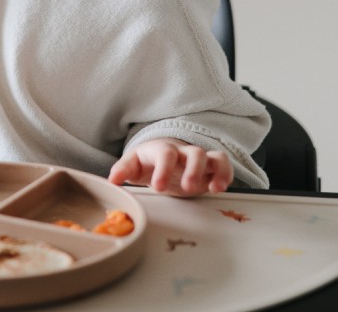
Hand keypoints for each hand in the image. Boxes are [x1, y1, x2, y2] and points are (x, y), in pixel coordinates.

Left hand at [108, 138, 232, 196]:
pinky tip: (220, 187)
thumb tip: (112, 180)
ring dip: (215, 171)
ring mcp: (197, 159)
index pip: (165, 153)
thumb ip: (123, 170)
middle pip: (194, 152)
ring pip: (212, 156)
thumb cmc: (148, 161)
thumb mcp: (134, 164)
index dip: (163, 169)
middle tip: (188, 188)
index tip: (159, 187)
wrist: (162, 156)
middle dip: (193, 169)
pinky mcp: (209, 167)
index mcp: (162, 150)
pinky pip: (223, 163)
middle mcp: (183, 152)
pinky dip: (226, 174)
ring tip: (213, 188)